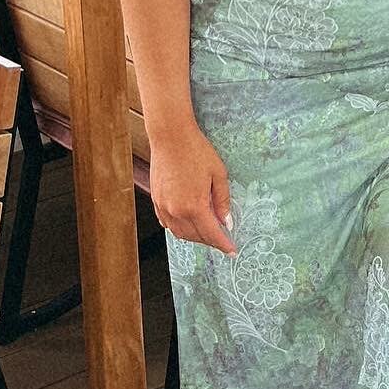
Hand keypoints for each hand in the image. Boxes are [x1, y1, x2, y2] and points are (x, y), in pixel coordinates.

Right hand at [151, 124, 236, 254]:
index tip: (232, 251)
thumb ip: (222, 200)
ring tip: (208, 232)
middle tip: (223, 240)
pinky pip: (168, 223)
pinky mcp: (156, 201)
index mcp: (194, 206)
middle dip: (210, 241)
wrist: (171, 137)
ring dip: (195, 236)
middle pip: (195, 236)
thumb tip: (227, 221)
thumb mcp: (218, 174)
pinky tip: (189, 223)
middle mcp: (176, 211)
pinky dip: (180, 228)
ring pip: (180, 233)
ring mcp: (163, 207)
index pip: (211, 233)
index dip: (223, 244)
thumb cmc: (197, 152)